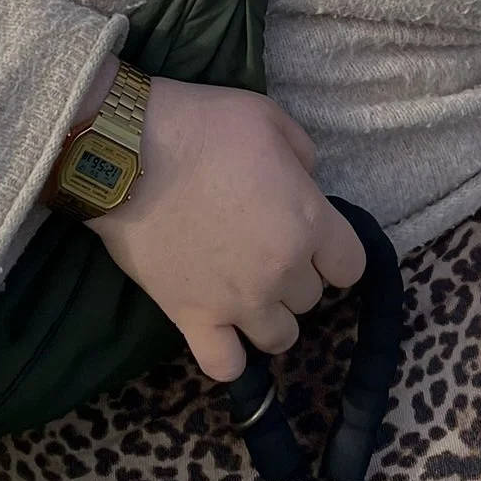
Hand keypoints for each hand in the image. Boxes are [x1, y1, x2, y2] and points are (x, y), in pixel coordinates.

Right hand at [85, 72, 366, 380]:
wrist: (129, 153)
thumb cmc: (202, 125)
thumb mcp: (267, 115)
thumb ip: (302, 153)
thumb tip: (306, 180)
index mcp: (307, 220)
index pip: (351, 265)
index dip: (333, 250)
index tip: (312, 235)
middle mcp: (281, 270)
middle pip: (311, 297)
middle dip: (295, 272)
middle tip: (263, 243)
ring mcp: (238, 301)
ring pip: (281, 337)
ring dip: (270, 314)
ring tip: (247, 286)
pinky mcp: (193, 319)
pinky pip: (227, 365)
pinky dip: (230, 354)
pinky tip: (222, 329)